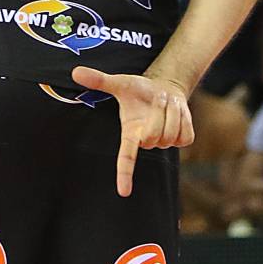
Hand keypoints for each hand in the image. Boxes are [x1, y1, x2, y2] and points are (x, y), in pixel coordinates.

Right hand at [70, 67, 195, 197]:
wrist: (164, 88)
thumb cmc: (139, 90)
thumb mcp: (120, 83)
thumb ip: (99, 81)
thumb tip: (75, 72)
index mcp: (130, 134)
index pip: (125, 158)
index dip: (124, 174)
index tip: (123, 192)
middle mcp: (146, 142)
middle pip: (155, 137)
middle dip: (159, 114)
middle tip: (157, 99)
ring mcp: (165, 142)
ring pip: (172, 135)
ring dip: (173, 113)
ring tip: (167, 103)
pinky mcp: (183, 140)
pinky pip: (186, 135)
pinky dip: (185, 119)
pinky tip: (178, 113)